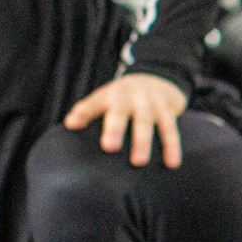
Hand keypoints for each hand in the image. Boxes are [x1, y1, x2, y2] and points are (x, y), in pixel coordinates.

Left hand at [64, 72, 187, 167]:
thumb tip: (69, 126)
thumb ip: (88, 111)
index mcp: (109, 95)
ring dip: (143, 141)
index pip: (93, 103)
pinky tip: (172, 164)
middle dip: (115, 129)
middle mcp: (129, 96)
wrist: (158, 78)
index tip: (72, 125)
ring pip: (146, 122)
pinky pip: (171, 129)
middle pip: (121, 112)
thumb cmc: (124, 98)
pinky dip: (172, 147)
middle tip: (109, 147)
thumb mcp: (106, 99)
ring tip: (139, 162)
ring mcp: (150, 101)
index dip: (83, 113)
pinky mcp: (168, 109)